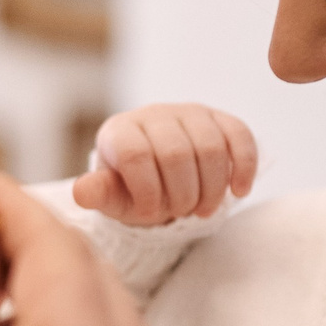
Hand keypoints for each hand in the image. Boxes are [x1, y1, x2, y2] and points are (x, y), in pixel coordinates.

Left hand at [71, 102, 256, 225]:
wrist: (160, 177)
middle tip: (181, 212)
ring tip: (203, 209)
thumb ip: (100, 195)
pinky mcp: (220, 118)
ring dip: (212, 188)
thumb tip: (82, 192)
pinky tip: (239, 191)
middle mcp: (153, 114)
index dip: (147, 191)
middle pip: (176, 153)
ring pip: (211, 146)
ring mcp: (189, 112)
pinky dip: (244, 166)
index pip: (136, 155)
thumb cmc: (133, 189)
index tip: (149, 212)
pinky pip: (240, 136)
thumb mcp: (113, 199)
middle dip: (182, 194)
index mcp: (120, 131)